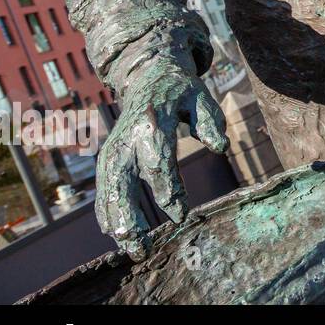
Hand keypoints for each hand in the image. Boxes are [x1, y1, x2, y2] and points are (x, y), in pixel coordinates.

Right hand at [96, 57, 227, 255]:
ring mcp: (113, 145)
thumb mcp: (201, 98)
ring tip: (129, 249)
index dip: (168, 191)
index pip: (158, 161)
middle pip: (121, 178)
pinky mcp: (108, 154)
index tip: (181, 217)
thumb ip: (210, 121)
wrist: (151, 76)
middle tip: (141, 246)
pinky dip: (106, 209)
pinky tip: (113, 232)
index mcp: (153, 121)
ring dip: (115, 219)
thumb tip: (220, 147)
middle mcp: (127, 135)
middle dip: (128, 214)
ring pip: (108, 187)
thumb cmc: (182, 91)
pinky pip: (103, 185)